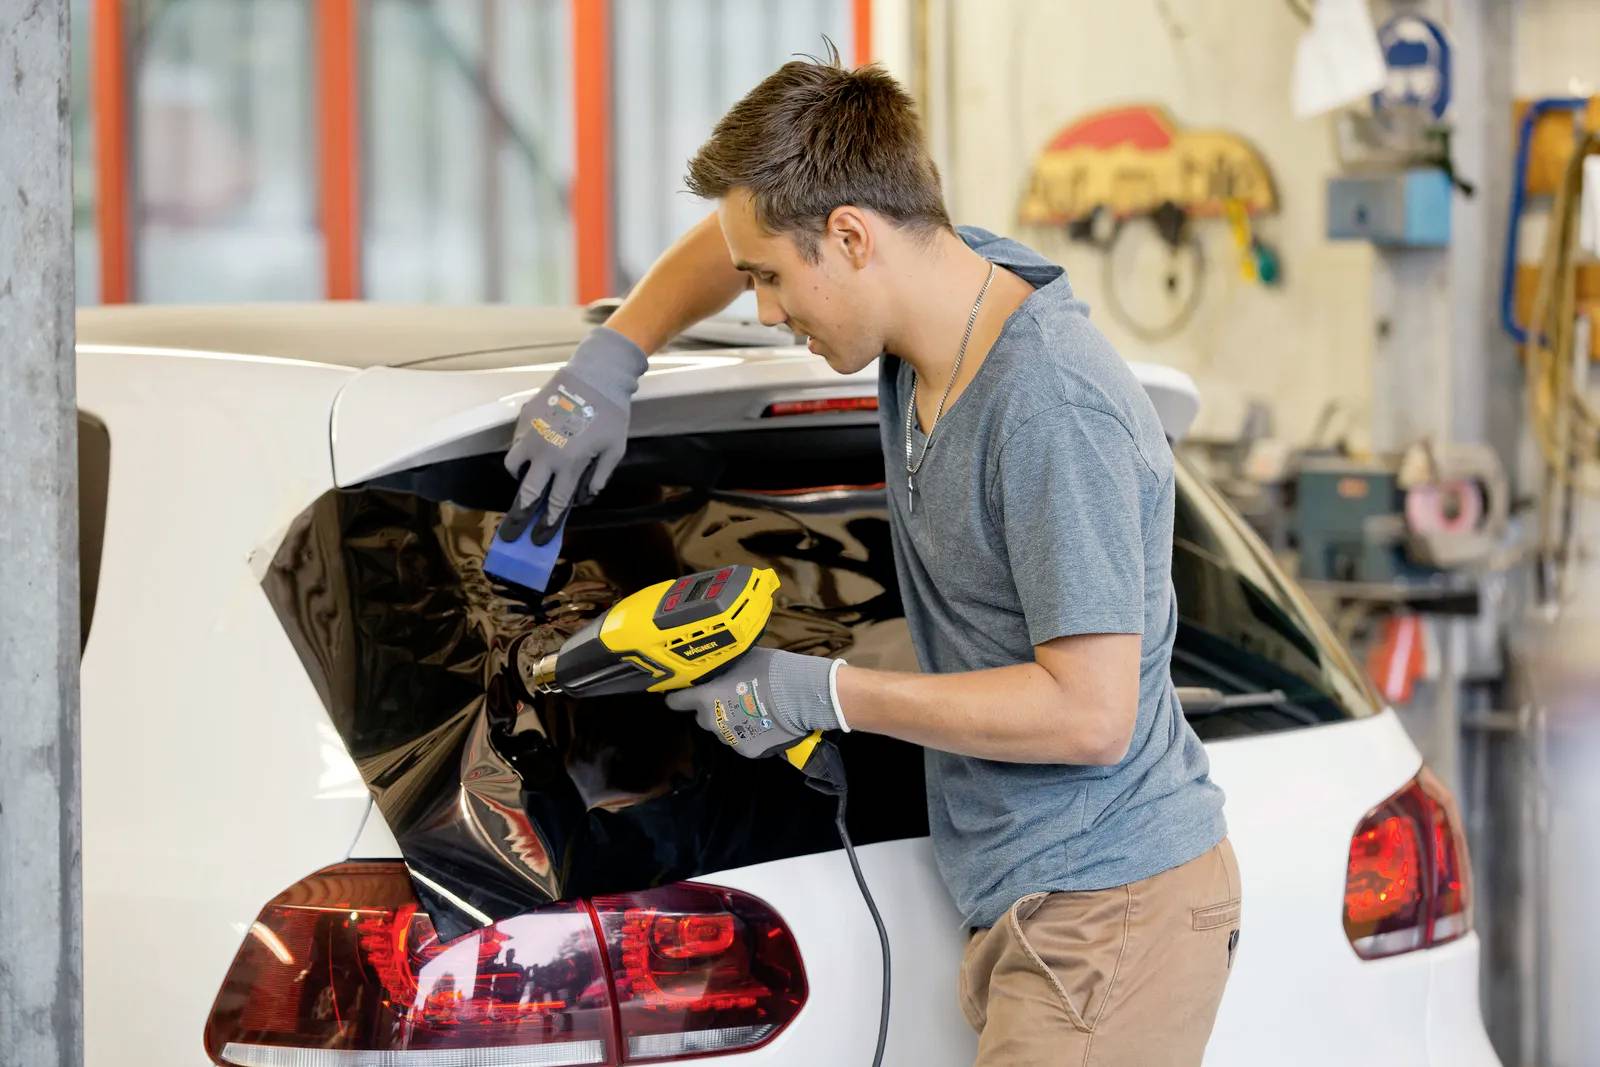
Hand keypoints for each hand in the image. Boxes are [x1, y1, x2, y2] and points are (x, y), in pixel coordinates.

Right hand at [502, 327, 646, 544]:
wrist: (594, 376)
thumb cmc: (610, 414)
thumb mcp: (614, 450)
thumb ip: (599, 477)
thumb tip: (584, 497)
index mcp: (569, 464)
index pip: (554, 503)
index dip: (547, 524)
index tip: (540, 539)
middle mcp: (545, 454)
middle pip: (527, 494)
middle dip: (518, 518)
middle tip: (510, 535)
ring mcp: (531, 436)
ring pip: (513, 467)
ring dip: (518, 481)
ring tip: (525, 484)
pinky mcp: (524, 419)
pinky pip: (516, 444)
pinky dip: (521, 454)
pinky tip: (533, 454)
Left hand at [665, 647, 847, 758]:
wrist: (799, 694)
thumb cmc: (769, 670)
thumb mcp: (740, 660)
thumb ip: (722, 669)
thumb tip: (716, 667)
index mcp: (704, 697)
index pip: (676, 702)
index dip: (678, 697)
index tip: (681, 695)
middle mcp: (711, 721)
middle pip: (702, 717)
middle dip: (711, 709)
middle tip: (730, 697)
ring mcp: (729, 738)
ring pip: (722, 731)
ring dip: (730, 722)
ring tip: (750, 710)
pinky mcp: (748, 750)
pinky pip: (742, 741)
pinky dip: (748, 734)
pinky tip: (762, 722)